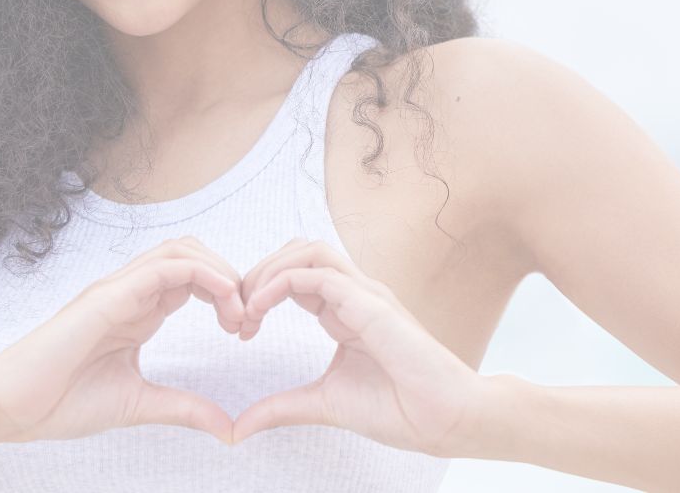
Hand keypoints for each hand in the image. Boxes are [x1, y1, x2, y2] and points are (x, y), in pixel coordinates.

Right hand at [0, 236, 246, 444]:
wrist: (11, 407)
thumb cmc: (61, 402)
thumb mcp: (140, 404)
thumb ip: (185, 408)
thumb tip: (229, 428)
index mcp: (138, 311)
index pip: (193, 278)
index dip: (227, 295)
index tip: (244, 330)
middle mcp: (130, 292)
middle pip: (193, 254)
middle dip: (231, 277)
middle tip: (247, 319)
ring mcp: (118, 289)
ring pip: (181, 250)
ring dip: (220, 271)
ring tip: (238, 310)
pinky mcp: (109, 295)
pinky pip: (164, 267)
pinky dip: (201, 274)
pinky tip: (224, 298)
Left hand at [231, 238, 485, 455]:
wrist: (443, 421)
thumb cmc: (399, 410)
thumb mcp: (322, 404)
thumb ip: (281, 408)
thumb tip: (238, 428)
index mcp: (345, 310)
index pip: (296, 274)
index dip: (260, 292)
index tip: (241, 330)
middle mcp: (355, 294)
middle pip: (299, 250)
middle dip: (259, 271)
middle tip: (236, 312)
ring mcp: (365, 294)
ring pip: (309, 250)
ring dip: (269, 269)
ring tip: (247, 306)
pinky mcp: (371, 303)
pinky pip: (318, 274)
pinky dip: (281, 283)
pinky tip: (259, 309)